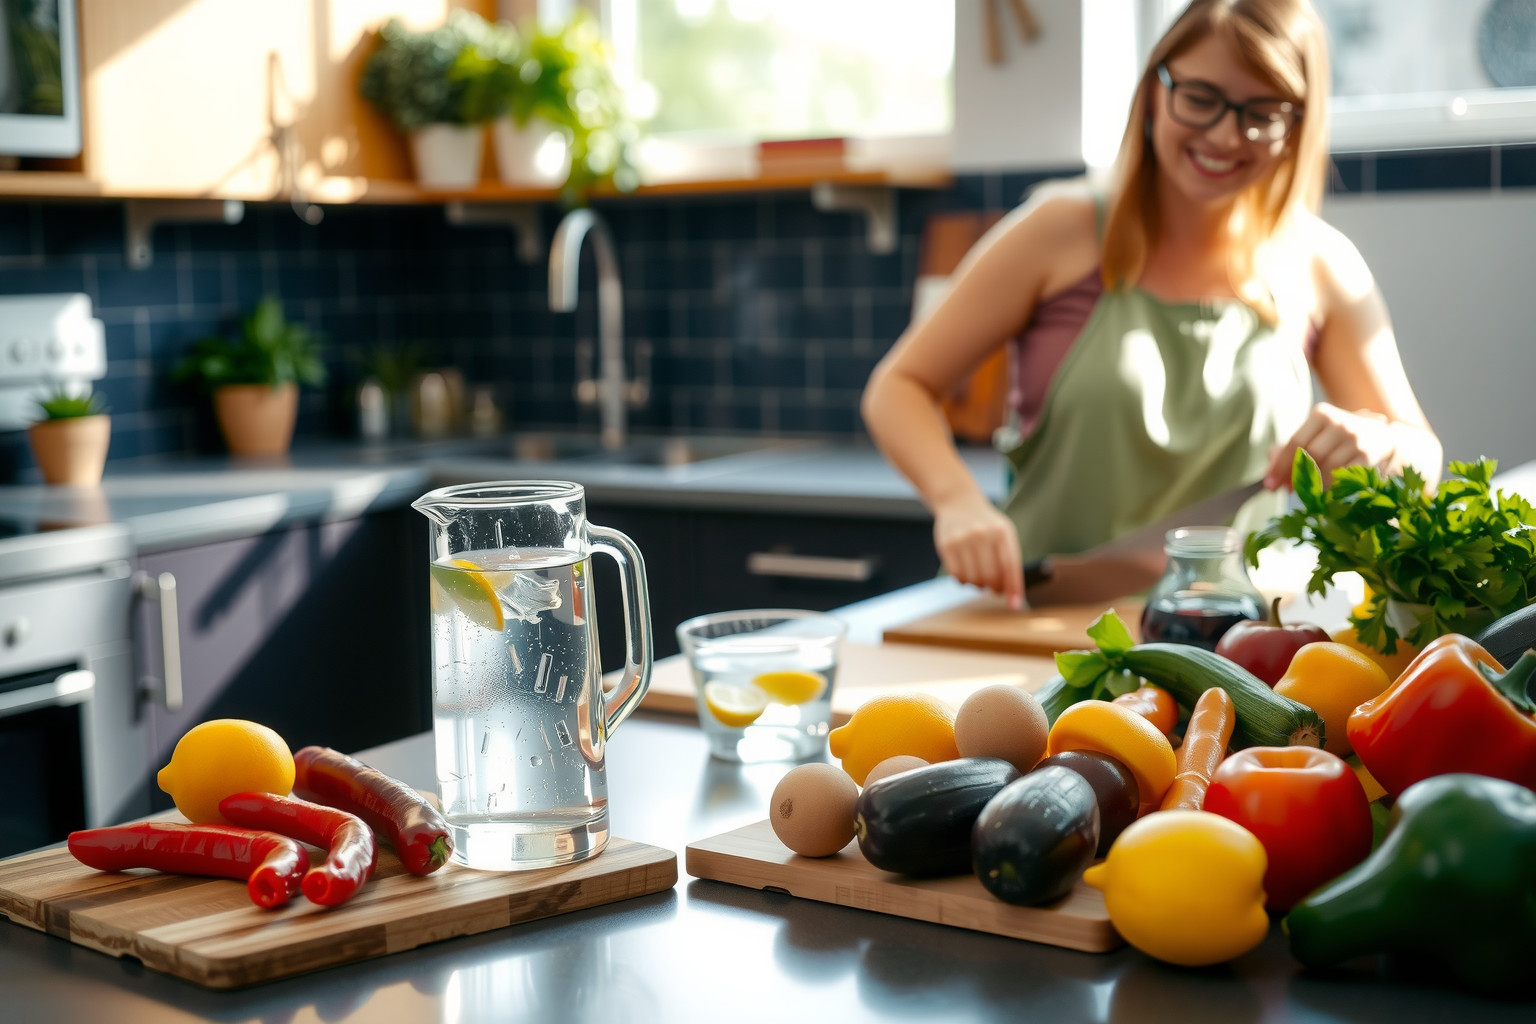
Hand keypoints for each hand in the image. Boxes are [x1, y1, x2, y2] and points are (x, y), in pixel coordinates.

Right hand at [932, 492, 1024, 609]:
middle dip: (993, 587)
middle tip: (993, 588)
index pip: (1010, 565)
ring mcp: (963, 539)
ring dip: (978, 585)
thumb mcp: (1003, 532)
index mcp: (1002, 532)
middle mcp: (982, 534)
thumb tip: (1009, 592)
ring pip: (972, 578)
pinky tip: (966, 572)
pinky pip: (956, 575)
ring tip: (979, 577)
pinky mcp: (946, 545)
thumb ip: (1008, 558)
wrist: (958, 501)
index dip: (1013, 588)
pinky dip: (963, 580)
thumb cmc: (986, 523)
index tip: (1014, 605)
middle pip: (990, 576)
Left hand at [1264, 403, 1395, 489]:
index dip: (1280, 465)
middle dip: (1295, 475)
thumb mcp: (1312, 435)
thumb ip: (1287, 450)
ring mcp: (1356, 439)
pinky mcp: (1368, 456)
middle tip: (1287, 489)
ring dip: (1314, 482)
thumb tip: (1271, 472)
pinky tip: (1326, 487)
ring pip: (1327, 467)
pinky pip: (1343, 476)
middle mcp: (1340, 423)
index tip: (1269, 484)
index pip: (1295, 442)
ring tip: (1310, 487)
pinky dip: (1331, 485)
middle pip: (1310, 455)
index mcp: (1322, 414)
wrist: (1377, 435)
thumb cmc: (1334, 438)